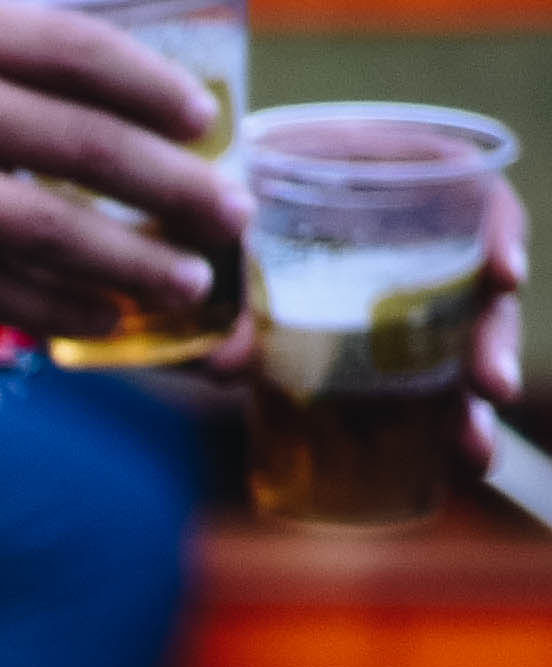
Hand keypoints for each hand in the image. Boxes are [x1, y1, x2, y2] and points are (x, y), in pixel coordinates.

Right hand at [0, 0, 249, 339]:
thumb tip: (21, 93)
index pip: (70, 48)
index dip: (149, 86)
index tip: (199, 116)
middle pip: (80, 142)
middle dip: (170, 183)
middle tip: (228, 210)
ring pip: (41, 225)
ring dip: (127, 258)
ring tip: (183, 282)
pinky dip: (44, 304)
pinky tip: (89, 317)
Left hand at [206, 180, 527, 473]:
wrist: (182, 239)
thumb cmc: (212, 211)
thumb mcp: (214, 233)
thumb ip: (224, 285)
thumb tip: (220, 366)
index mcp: (387, 179)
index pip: (471, 193)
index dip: (499, 232)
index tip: (503, 275)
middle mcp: (410, 242)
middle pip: (477, 286)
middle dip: (492, 339)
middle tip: (492, 385)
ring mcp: (396, 302)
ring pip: (452, 352)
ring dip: (469, 404)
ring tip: (474, 454)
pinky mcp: (369, 356)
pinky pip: (410, 395)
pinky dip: (431, 432)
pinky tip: (447, 468)